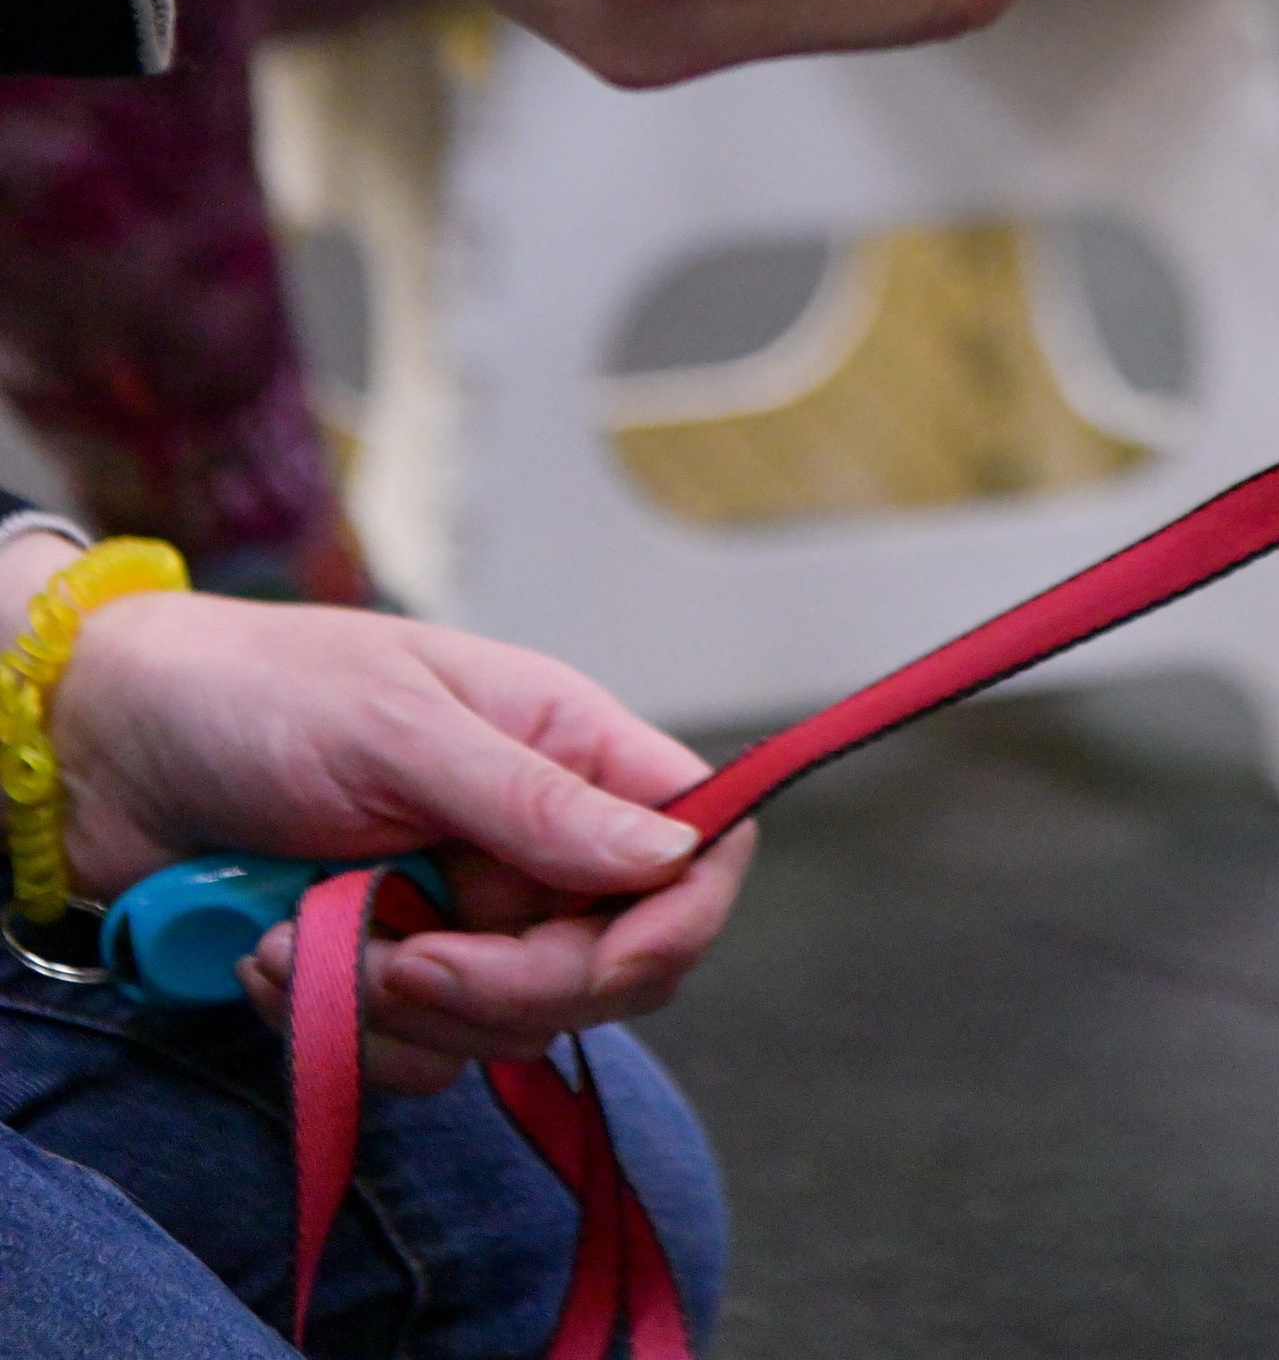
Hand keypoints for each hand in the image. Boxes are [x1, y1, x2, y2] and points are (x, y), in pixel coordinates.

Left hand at [28, 565, 750, 1093]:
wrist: (112, 750)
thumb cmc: (260, 693)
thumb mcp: (401, 730)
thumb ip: (538, 801)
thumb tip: (675, 851)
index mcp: (564, 745)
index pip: (697, 843)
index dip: (678, 916)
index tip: (607, 962)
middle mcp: (531, 832)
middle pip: (607, 963)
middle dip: (507, 986)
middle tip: (405, 960)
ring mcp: (462, 906)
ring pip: (507, 1025)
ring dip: (401, 1008)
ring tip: (308, 941)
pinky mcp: (388, 970)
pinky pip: (415, 1052)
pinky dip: (341, 1027)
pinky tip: (276, 959)